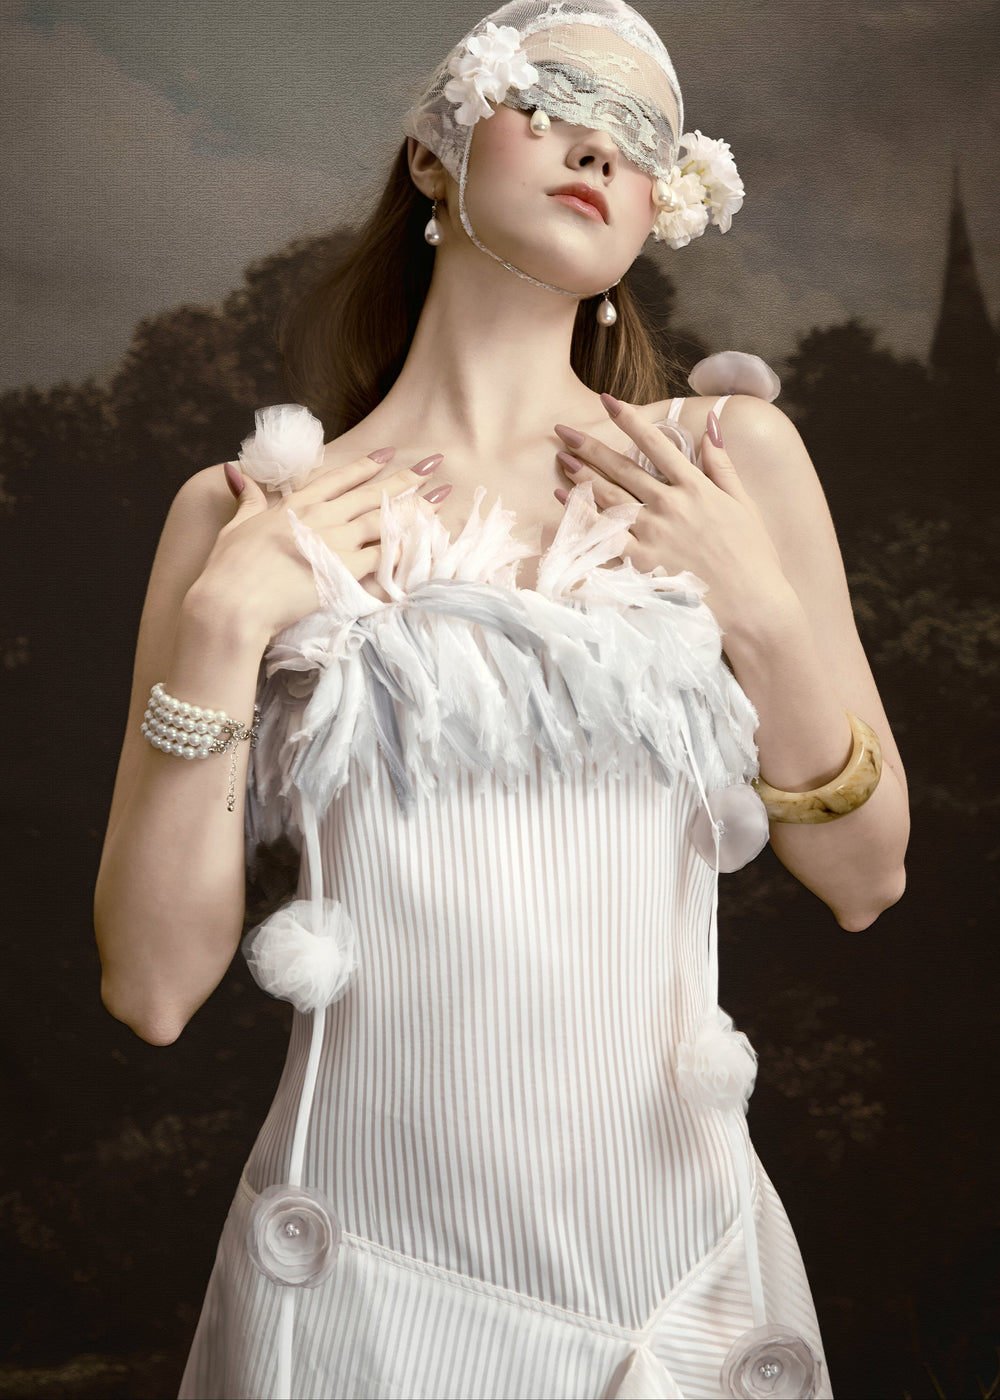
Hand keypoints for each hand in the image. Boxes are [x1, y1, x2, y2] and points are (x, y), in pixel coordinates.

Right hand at [192, 448, 448, 642]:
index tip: (390, 453)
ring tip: (440, 501)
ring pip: (385, 523)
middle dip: (406, 479)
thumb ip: (247, 498)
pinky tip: (427, 544)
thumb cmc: (228, 569)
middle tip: (433, 466)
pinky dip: (406, 552)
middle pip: (372, 495)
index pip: (339, 478)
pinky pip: (385, 560)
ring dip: (415, 511)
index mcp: (296, 505)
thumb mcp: (235, 525)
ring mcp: (336, 544)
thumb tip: (235, 470)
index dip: (367, 465)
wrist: (234, 603)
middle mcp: (321, 518)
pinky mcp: (346, 573)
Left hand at [553, 397, 793, 632]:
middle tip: (564, 430)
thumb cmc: (752, 556)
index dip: (629, 419)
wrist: (752, 603)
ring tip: (561, 458)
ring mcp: (653, 534)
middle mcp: (670, 505)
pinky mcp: (641, 562)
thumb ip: (722, 463)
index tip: (607, 401)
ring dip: (582, 475)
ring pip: (609, 498)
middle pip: (622, 468)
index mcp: (695, 487)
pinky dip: (582, 515)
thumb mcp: (743, 503)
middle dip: (591, 446)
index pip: (656, 443)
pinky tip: (563, 500)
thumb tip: (710, 423)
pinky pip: (603, 535)